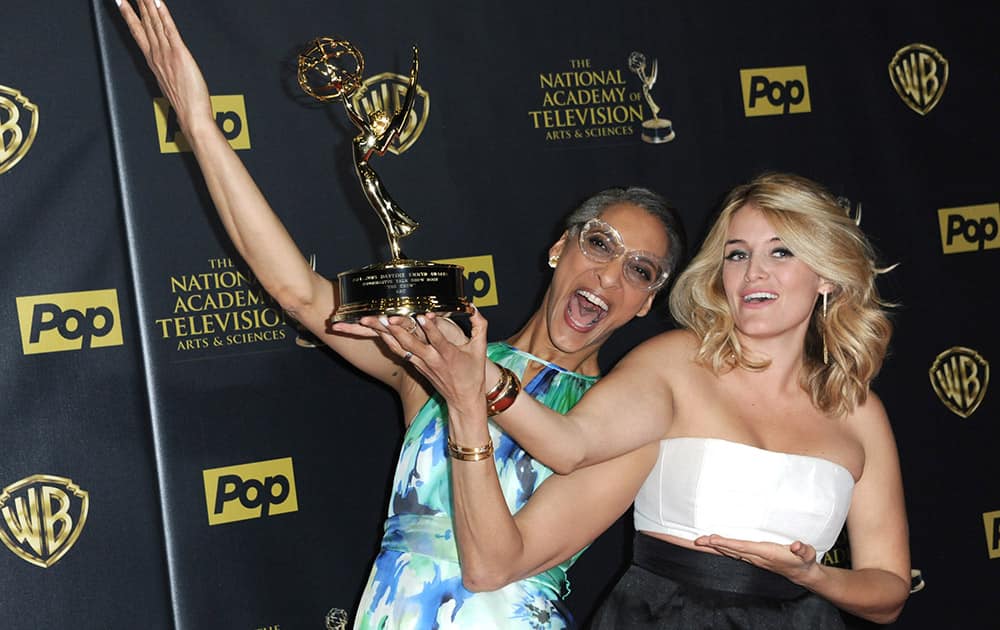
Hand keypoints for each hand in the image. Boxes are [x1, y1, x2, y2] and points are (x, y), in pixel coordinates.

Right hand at [118, 0, 214, 134]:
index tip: (120, 1)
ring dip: (147, 3)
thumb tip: (165, 62)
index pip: (137, 32)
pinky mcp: (179, 53)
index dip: (128, 15)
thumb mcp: (169, 81)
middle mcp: (156, 54)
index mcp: (153, 60)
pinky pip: (169, 29)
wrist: (190, 114)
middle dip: (136, 3)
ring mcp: (166, 53)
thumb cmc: (183, 102)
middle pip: (144, 22)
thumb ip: (165, 67)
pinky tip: (157, 2)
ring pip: (154, 22)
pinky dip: (163, 14)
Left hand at [358, 308, 487, 414]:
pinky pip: (400, 352)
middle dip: (399, 331)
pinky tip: (378, 331)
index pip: (438, 340)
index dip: (430, 328)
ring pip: (402, 348)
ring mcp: (422, 364)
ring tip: (375, 322)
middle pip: (413, 344)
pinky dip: (389, 341)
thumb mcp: (480, 349)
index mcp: (448, 355)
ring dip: (388, 335)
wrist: (463, 399)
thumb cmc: (472, 374)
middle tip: (388, 318)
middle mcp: (432, 360)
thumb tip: (474, 308)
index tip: (422, 316)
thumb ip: (480, 326)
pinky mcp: (416, 366)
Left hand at [694, 534, 820, 584]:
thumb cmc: (802, 560)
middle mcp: (756, 557)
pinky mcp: (753, 558)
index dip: (727, 543)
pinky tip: (715, 545)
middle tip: (698, 540)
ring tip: (701, 541)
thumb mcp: (807, 554)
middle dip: (714, 545)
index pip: (742, 547)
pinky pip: (735, 552)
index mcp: (765, 553)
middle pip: (731, 550)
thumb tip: (797, 546)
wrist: (802, 573)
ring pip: (731, 552)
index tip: (712, 539)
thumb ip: (802, 550)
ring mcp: (753, 559)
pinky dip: (723, 548)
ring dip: (716, 546)